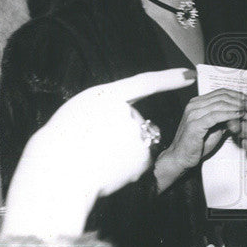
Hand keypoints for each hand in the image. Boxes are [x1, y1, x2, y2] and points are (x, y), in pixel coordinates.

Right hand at [3, 68, 193, 238]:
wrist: (57, 173)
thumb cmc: (62, 139)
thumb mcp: (81, 109)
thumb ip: (108, 106)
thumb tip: (126, 113)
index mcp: (109, 96)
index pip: (146, 83)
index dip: (170, 78)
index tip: (189, 74)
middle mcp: (129, 114)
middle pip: (134, 122)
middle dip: (120, 133)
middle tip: (93, 142)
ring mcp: (138, 137)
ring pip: (136, 144)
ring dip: (122, 151)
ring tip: (96, 156)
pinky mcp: (143, 159)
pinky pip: (137, 162)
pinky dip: (125, 167)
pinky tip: (107, 168)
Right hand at [153, 88, 246, 190]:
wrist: (180, 158)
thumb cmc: (196, 145)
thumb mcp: (215, 128)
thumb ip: (225, 119)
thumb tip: (241, 113)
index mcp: (197, 103)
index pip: (221, 92)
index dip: (238, 96)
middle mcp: (194, 105)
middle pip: (222, 96)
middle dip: (240, 101)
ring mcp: (193, 113)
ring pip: (220, 103)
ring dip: (237, 108)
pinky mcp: (195, 124)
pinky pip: (216, 115)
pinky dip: (230, 114)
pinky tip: (239, 116)